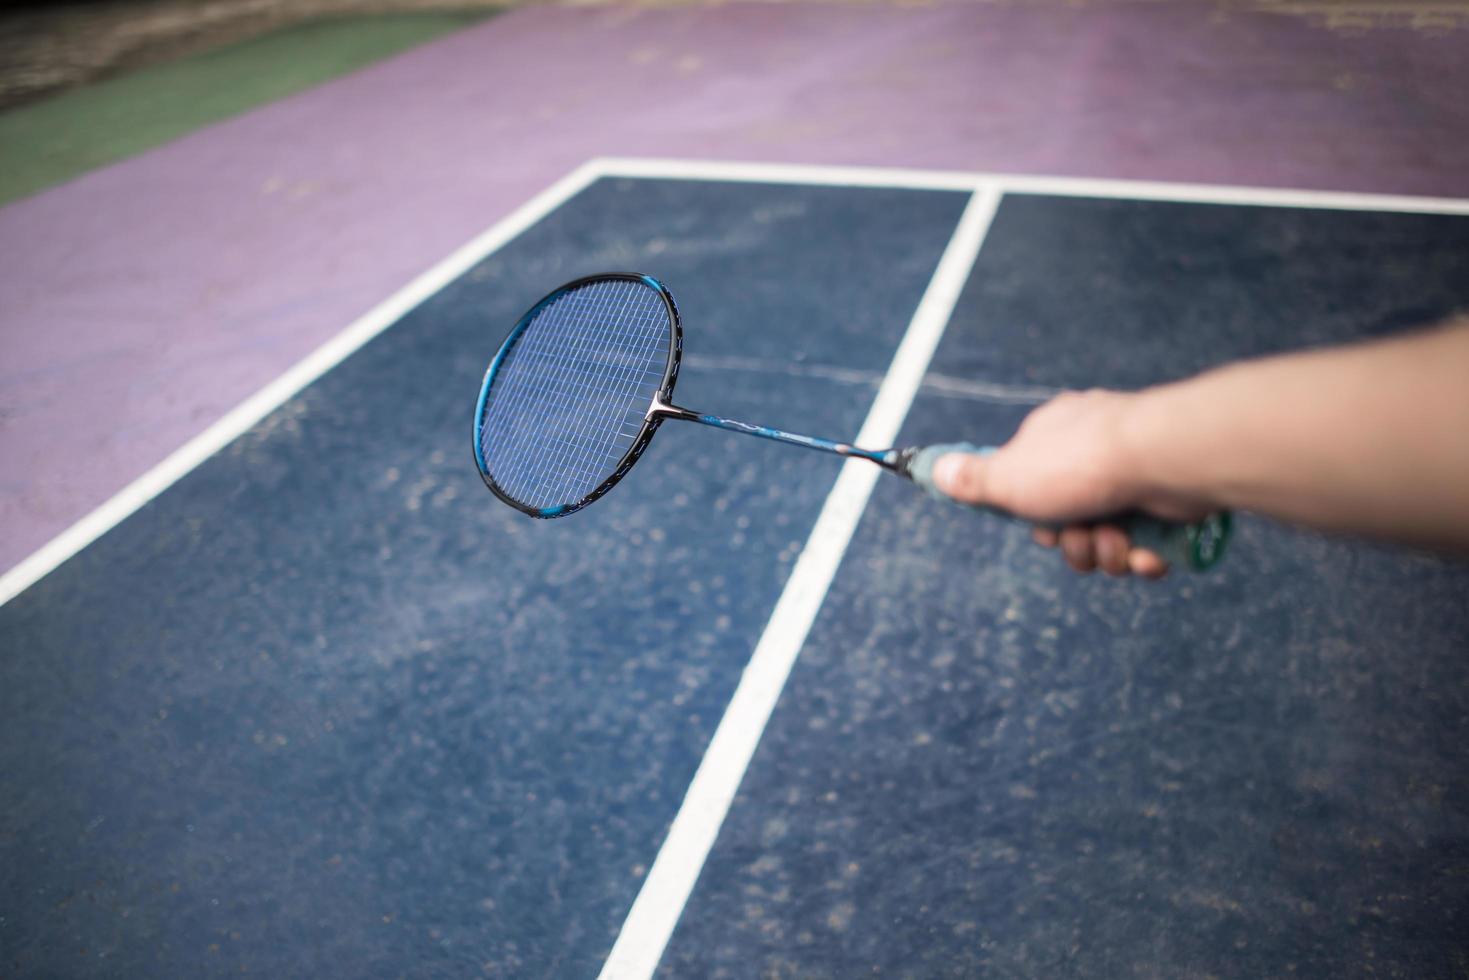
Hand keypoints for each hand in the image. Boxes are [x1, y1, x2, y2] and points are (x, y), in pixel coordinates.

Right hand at [930, 390, 1211, 576]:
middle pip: (1070, 520)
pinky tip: (1148, 552)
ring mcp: (1135, 474)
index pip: (1031, 488)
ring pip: (1108, 537)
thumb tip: (936, 470)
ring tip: (1117, 539)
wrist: (1165, 461)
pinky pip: (1148, 543)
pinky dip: (1145, 556)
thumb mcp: (1009, 478)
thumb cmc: (1080, 465)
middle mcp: (1093, 452)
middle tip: (1081, 536)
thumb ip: (973, 480)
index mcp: (1053, 437)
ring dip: (1107, 552)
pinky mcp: (1170, 498)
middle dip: (1074, 544)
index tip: (1039, 525)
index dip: (1033, 520)